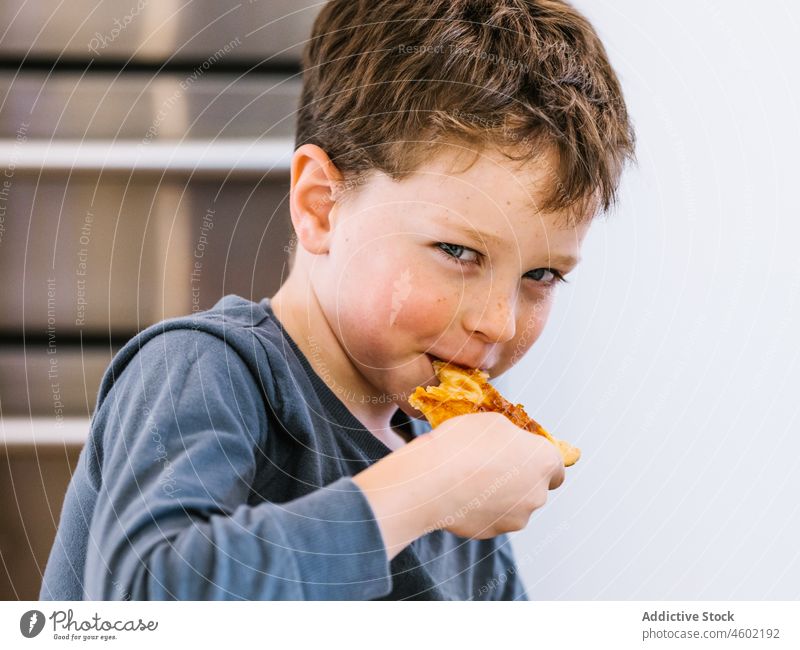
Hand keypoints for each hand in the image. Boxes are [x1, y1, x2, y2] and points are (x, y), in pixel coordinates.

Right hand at [353, 411, 564, 556]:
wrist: (431, 482)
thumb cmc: (462, 444)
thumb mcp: (492, 422)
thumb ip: (512, 435)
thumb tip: (512, 444)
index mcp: (544, 461)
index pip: (556, 467)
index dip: (538, 460)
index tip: (520, 455)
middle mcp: (537, 494)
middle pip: (534, 487)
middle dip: (518, 477)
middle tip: (489, 463)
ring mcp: (516, 518)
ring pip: (513, 505)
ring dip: (499, 495)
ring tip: (469, 478)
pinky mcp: (493, 532)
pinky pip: (491, 517)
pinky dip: (480, 509)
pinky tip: (460, 494)